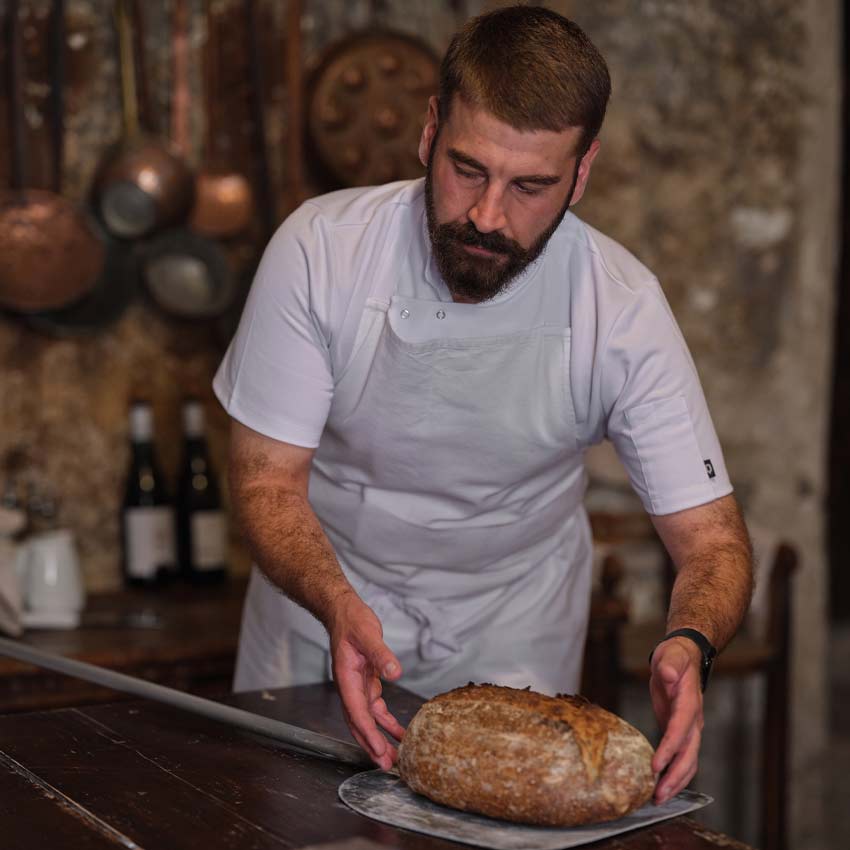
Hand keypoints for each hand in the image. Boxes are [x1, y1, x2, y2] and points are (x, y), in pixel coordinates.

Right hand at [326, 591, 405, 770]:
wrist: (344, 611)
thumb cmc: (352, 621)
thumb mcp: (368, 634)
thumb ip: (381, 654)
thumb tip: (395, 672)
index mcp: (346, 678)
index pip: (357, 712)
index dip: (368, 733)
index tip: (379, 750)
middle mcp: (350, 686)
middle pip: (359, 723)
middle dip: (371, 745)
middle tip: (386, 765)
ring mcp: (357, 685)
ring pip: (367, 719)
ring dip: (379, 737)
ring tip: (394, 757)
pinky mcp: (366, 681)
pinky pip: (374, 707)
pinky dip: (385, 721)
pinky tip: (397, 731)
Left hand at [648, 637, 703, 803]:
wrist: (684, 656)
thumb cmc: (675, 656)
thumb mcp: (671, 655)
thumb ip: (670, 665)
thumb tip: (669, 675)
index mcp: (689, 702)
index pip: (680, 729)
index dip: (670, 749)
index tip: (656, 765)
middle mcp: (693, 719)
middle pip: (689, 754)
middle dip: (675, 776)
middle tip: (658, 794)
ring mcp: (689, 728)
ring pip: (688, 761)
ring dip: (675, 781)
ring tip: (658, 798)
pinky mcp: (681, 731)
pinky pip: (681, 757)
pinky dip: (673, 773)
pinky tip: (661, 785)